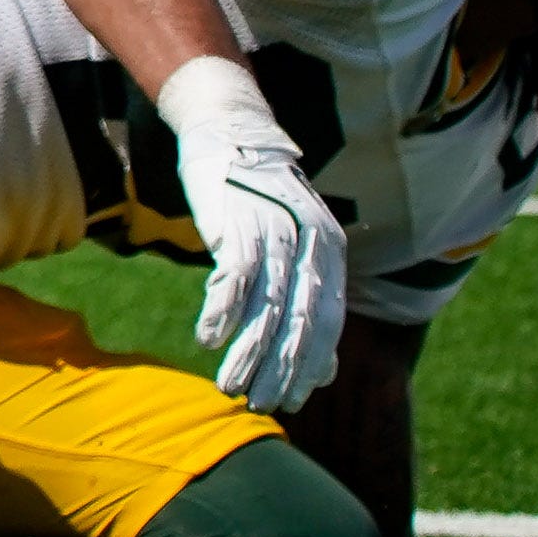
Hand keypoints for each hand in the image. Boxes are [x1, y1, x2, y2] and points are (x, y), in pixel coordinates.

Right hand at [161, 54, 349, 416]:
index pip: (328, 323)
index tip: (292, 401)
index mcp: (330, 253)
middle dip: (281, 370)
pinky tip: (207, 339)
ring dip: (249, 352)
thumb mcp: (298, 246)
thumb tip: (327, 371)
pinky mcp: (236, 220)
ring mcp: (274, 232)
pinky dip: (221, 310)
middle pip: (300, 321)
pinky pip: (233, 274)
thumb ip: (312, 301)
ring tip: (230, 388)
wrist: (231, 131)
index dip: (311, 365)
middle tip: (261, 405)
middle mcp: (310, 244)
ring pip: (268, 306)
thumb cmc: (261, 196)